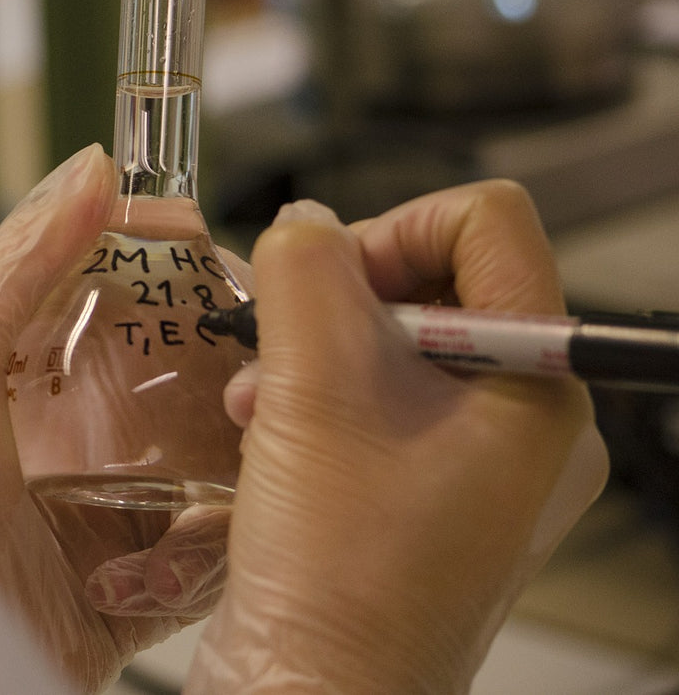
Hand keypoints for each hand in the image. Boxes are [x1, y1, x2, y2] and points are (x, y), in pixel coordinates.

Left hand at [0, 146, 229, 692]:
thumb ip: (16, 264)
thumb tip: (85, 170)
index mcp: (33, 378)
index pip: (125, 302)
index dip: (180, 276)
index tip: (232, 262)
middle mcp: (78, 439)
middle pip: (186, 380)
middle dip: (233, 368)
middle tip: (265, 367)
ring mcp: (112, 511)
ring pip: (215, 463)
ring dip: (245, 455)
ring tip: (261, 448)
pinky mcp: (137, 583)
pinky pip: (210, 554)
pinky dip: (227, 545)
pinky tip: (227, 531)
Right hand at [190, 182, 607, 692]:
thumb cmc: (342, 581)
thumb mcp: (313, 389)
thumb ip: (307, 272)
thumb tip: (305, 224)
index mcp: (541, 387)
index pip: (488, 222)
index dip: (396, 227)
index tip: (329, 278)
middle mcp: (528, 424)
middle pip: (435, 280)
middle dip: (337, 303)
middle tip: (281, 348)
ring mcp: (480, 466)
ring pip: (395, 344)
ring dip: (312, 354)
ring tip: (262, 403)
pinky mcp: (427, 496)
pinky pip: (377, 405)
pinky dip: (314, 402)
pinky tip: (267, 434)